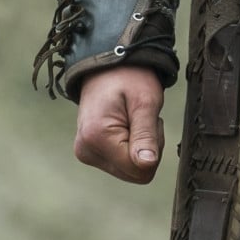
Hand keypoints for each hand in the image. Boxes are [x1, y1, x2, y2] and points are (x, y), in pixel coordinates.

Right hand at [72, 66, 167, 182]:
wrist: (108, 66)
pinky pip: (122, 164)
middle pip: (135, 173)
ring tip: (133, 120)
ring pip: (130, 170)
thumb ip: (146, 135)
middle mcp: (86, 150)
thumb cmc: (128, 77)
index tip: (147, 122)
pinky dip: (131, 148)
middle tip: (141, 120)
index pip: (140, 170)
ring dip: (140, 148)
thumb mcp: (145, 102)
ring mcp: (86, 153)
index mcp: (96, 138)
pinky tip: (125, 126)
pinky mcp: (90, 153)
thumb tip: (147, 164)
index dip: (153, 149)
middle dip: (147, 149)